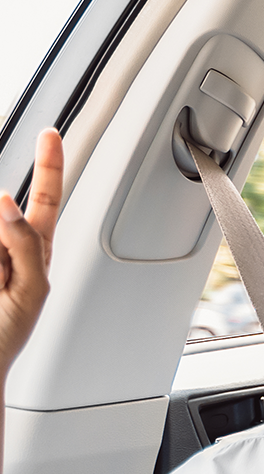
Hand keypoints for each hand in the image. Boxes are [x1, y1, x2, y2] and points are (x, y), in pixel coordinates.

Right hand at [0, 130, 63, 375]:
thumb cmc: (3, 339)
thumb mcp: (29, 292)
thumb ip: (24, 245)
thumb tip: (4, 203)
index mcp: (31, 253)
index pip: (44, 200)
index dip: (48, 167)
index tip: (50, 134)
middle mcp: (1, 246)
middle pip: (2, 217)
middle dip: (4, 242)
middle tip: (1, 281)